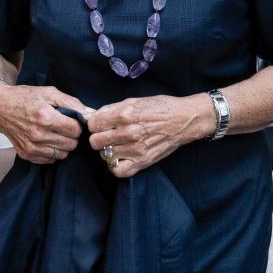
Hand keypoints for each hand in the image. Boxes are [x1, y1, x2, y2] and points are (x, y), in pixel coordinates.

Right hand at [0, 83, 89, 163]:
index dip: (77, 124)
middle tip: (65, 126)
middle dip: (72, 135)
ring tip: (57, 133)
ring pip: (63, 154)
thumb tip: (90, 114)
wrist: (0, 107)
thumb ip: (72, 103)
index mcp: (46, 117)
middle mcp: (38, 135)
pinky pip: (50, 159)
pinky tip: (48, 140)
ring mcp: (31, 147)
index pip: (76, 130)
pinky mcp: (26, 154)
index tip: (72, 120)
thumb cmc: (26, 97)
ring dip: (64, 144)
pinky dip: (53, 151)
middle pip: (71, 144)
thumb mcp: (49, 92)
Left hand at [88, 94, 213, 177]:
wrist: (183, 120)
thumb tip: (90, 115)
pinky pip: (117, 171)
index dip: (95, 123)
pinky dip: (115, 165)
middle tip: (108, 134)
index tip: (101, 124)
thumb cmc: (159, 107)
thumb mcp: (134, 101)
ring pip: (104, 156)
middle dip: (99, 137)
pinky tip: (120, 156)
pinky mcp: (142, 162)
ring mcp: (135, 149)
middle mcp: (128, 132)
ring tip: (117, 144)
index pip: (93, 124)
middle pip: (95, 141)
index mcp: (124, 114)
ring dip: (108, 150)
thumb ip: (110, 109)